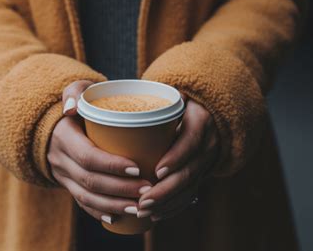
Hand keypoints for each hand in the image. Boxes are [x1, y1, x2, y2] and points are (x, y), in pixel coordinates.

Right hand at [48, 80, 151, 224]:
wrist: (56, 124)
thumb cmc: (79, 105)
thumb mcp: (77, 91)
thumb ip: (75, 91)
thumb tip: (72, 107)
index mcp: (64, 137)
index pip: (88, 156)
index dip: (112, 166)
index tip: (137, 168)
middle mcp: (61, 159)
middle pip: (90, 181)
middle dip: (121, 188)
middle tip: (148, 189)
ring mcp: (63, 175)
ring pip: (86, 196)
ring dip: (114, 205)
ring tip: (140, 207)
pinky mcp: (68, 185)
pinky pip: (82, 203)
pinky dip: (100, 212)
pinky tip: (119, 217)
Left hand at [137, 99, 218, 220]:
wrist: (207, 114)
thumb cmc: (177, 104)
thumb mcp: (171, 96)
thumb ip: (149, 101)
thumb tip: (104, 107)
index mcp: (201, 121)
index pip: (191, 141)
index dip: (176, 158)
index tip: (156, 171)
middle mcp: (208, 144)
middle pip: (189, 171)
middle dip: (166, 190)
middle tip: (142, 201)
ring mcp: (207, 161)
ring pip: (190, 187)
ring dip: (167, 203)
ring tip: (143, 211)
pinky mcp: (202, 174)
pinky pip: (191, 194)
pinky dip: (174, 207)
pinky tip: (155, 215)